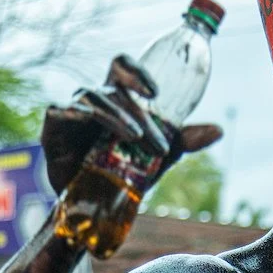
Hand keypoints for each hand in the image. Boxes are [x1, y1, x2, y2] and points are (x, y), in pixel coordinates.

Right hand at [41, 54, 221, 193]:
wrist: (91, 205)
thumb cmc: (121, 172)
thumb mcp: (156, 156)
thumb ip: (183, 140)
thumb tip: (219, 130)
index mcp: (116, 98)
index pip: (121, 66)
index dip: (136, 71)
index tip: (157, 91)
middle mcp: (94, 99)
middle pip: (114, 87)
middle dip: (138, 112)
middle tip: (159, 141)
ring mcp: (71, 110)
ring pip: (93, 97)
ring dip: (116, 115)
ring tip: (136, 137)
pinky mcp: (53, 127)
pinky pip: (60, 110)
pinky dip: (75, 112)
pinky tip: (88, 120)